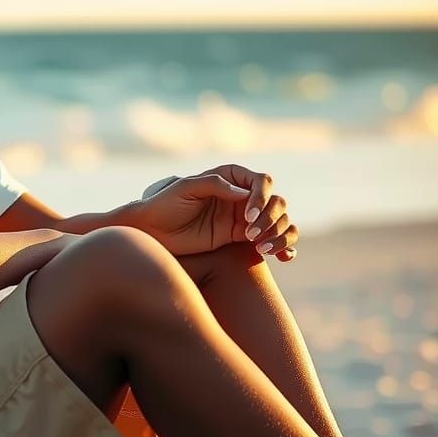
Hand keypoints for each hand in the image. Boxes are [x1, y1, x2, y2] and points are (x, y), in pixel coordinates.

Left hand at [125, 164, 299, 259]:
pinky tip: (283, 258)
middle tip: (251, 235)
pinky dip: (283, 248)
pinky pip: (272, 239)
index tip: (247, 215)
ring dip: (279, 234)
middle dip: (271, 218)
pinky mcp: (241, 237)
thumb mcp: (185, 189)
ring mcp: (244, 217)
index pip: (261, 182)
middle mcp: (241, 195)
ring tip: (263, 249)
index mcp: (230, 178)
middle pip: (276, 202)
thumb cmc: (165, 204)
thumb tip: (244, 193)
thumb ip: (213, 185)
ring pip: (279, 221)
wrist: (154, 231)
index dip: (261, 197)